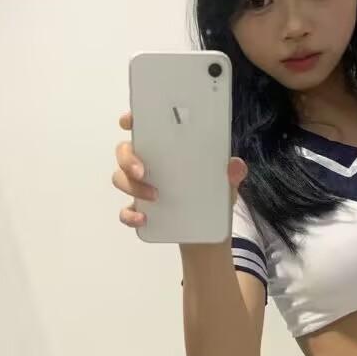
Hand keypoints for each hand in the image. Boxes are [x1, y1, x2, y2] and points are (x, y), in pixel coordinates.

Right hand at [112, 111, 247, 231]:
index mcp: (166, 150)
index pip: (144, 129)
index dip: (132, 121)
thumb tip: (235, 165)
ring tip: (155, 197)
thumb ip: (231, 173)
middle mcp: (149, 165)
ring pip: (120, 179)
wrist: (205, 234)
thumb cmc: (211, 198)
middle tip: (142, 171)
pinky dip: (129, 215)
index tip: (127, 121)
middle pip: (124, 152)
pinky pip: (125, 212)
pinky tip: (142, 219)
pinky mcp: (140, 211)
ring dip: (132, 187)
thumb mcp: (225, 184)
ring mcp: (141, 188)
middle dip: (127, 159)